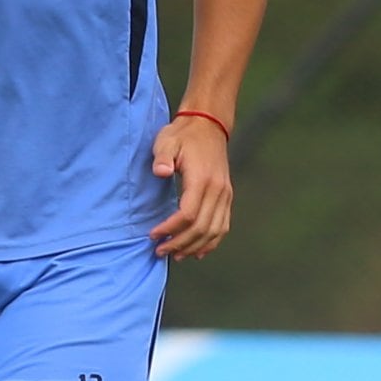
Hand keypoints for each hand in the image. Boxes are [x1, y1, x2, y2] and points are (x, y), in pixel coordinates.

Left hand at [149, 110, 234, 260]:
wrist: (208, 125)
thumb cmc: (183, 135)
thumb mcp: (167, 141)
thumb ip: (163, 157)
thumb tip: (161, 172)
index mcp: (202, 179)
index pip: (188, 214)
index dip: (170, 229)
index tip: (153, 235)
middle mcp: (218, 190)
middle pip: (201, 228)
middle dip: (179, 243)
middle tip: (160, 251)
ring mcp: (225, 195)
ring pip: (214, 231)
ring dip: (195, 246)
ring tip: (176, 255)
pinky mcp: (227, 197)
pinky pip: (223, 226)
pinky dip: (212, 242)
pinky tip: (199, 252)